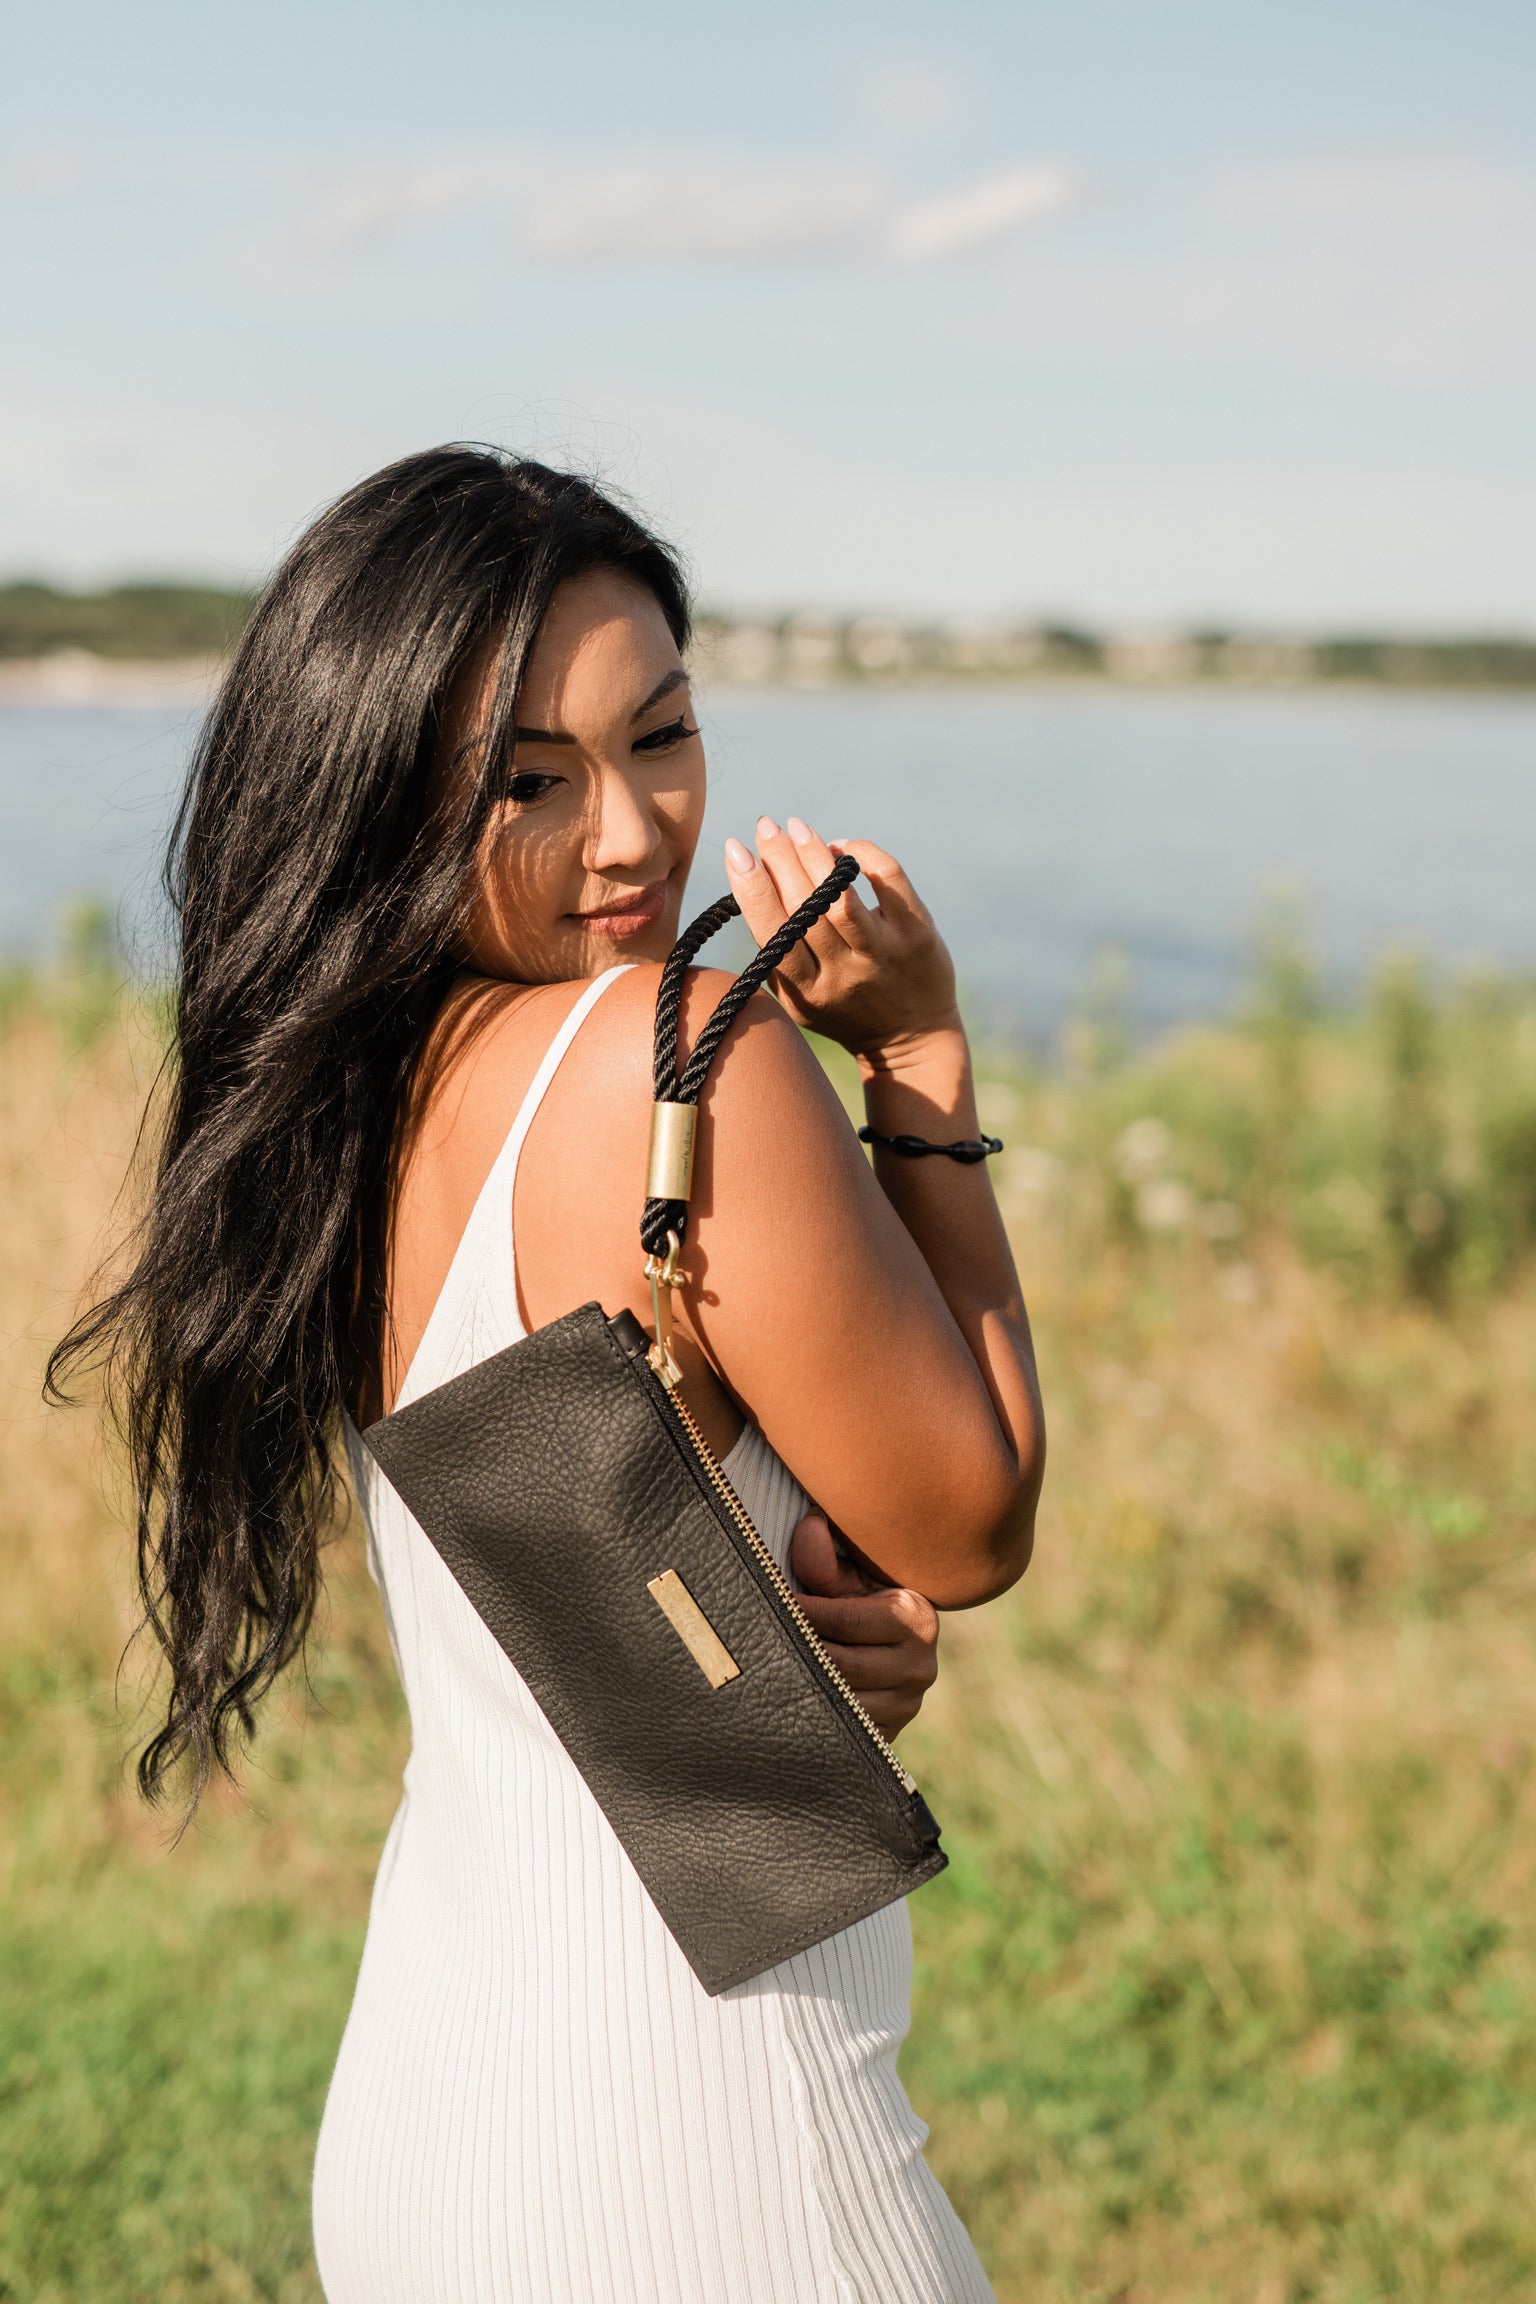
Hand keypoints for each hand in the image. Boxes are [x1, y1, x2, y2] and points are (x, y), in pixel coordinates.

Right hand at [723, 815, 959, 1062]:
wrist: (914, 1038)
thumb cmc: (845, 1011)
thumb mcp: (800, 1003)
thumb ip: (774, 960)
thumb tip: (751, 890)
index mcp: (807, 992)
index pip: (773, 933)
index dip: (750, 889)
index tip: (736, 851)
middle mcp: (843, 974)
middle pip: (803, 909)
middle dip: (779, 860)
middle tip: (765, 827)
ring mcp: (882, 954)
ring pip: (840, 896)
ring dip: (814, 855)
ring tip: (796, 827)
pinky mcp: (917, 935)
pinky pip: (889, 881)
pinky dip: (863, 855)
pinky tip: (843, 846)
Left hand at [790, 1510, 938, 1738]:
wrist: (887, 1651)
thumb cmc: (862, 1604)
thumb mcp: (850, 1581)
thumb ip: (826, 1561)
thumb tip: (810, 1524)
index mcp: (917, 1618)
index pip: (846, 1620)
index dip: (803, 1611)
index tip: (770, 1602)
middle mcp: (921, 1666)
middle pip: (841, 1665)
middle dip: (799, 1651)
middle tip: (762, 1637)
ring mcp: (906, 1706)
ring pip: (841, 1702)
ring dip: (803, 1685)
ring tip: (770, 1667)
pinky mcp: (888, 1736)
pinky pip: (843, 1731)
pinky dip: (814, 1715)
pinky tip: (791, 1698)